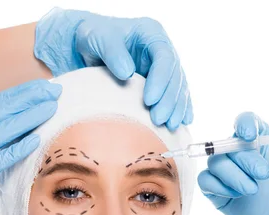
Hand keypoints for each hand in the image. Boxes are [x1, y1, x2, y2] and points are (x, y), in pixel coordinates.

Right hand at [0, 80, 60, 214]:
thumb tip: (14, 131)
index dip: (21, 92)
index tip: (43, 86)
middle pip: (1, 108)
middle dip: (30, 97)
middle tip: (54, 90)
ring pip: (2, 128)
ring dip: (29, 116)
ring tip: (51, 108)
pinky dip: (17, 148)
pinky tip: (35, 140)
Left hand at [34, 7, 191, 129]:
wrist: (87, 46)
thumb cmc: (93, 38)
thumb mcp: (98, 38)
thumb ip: (112, 52)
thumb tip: (128, 73)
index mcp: (151, 33)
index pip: (164, 57)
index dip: (160, 80)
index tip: (149, 101)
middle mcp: (161, 49)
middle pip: (175, 75)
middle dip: (169, 99)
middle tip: (159, 120)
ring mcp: (162, 66)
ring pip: (178, 87)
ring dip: (176, 108)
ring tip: (170, 127)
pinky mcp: (160, 82)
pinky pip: (176, 96)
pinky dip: (180, 109)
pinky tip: (182, 123)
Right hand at [197, 112, 268, 214]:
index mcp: (260, 139)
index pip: (244, 121)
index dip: (243, 125)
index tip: (250, 136)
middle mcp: (240, 152)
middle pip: (227, 145)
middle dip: (245, 160)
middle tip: (264, 175)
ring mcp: (227, 171)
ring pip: (215, 163)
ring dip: (233, 176)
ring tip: (252, 190)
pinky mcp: (218, 190)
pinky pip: (205, 181)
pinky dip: (217, 186)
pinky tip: (237, 195)